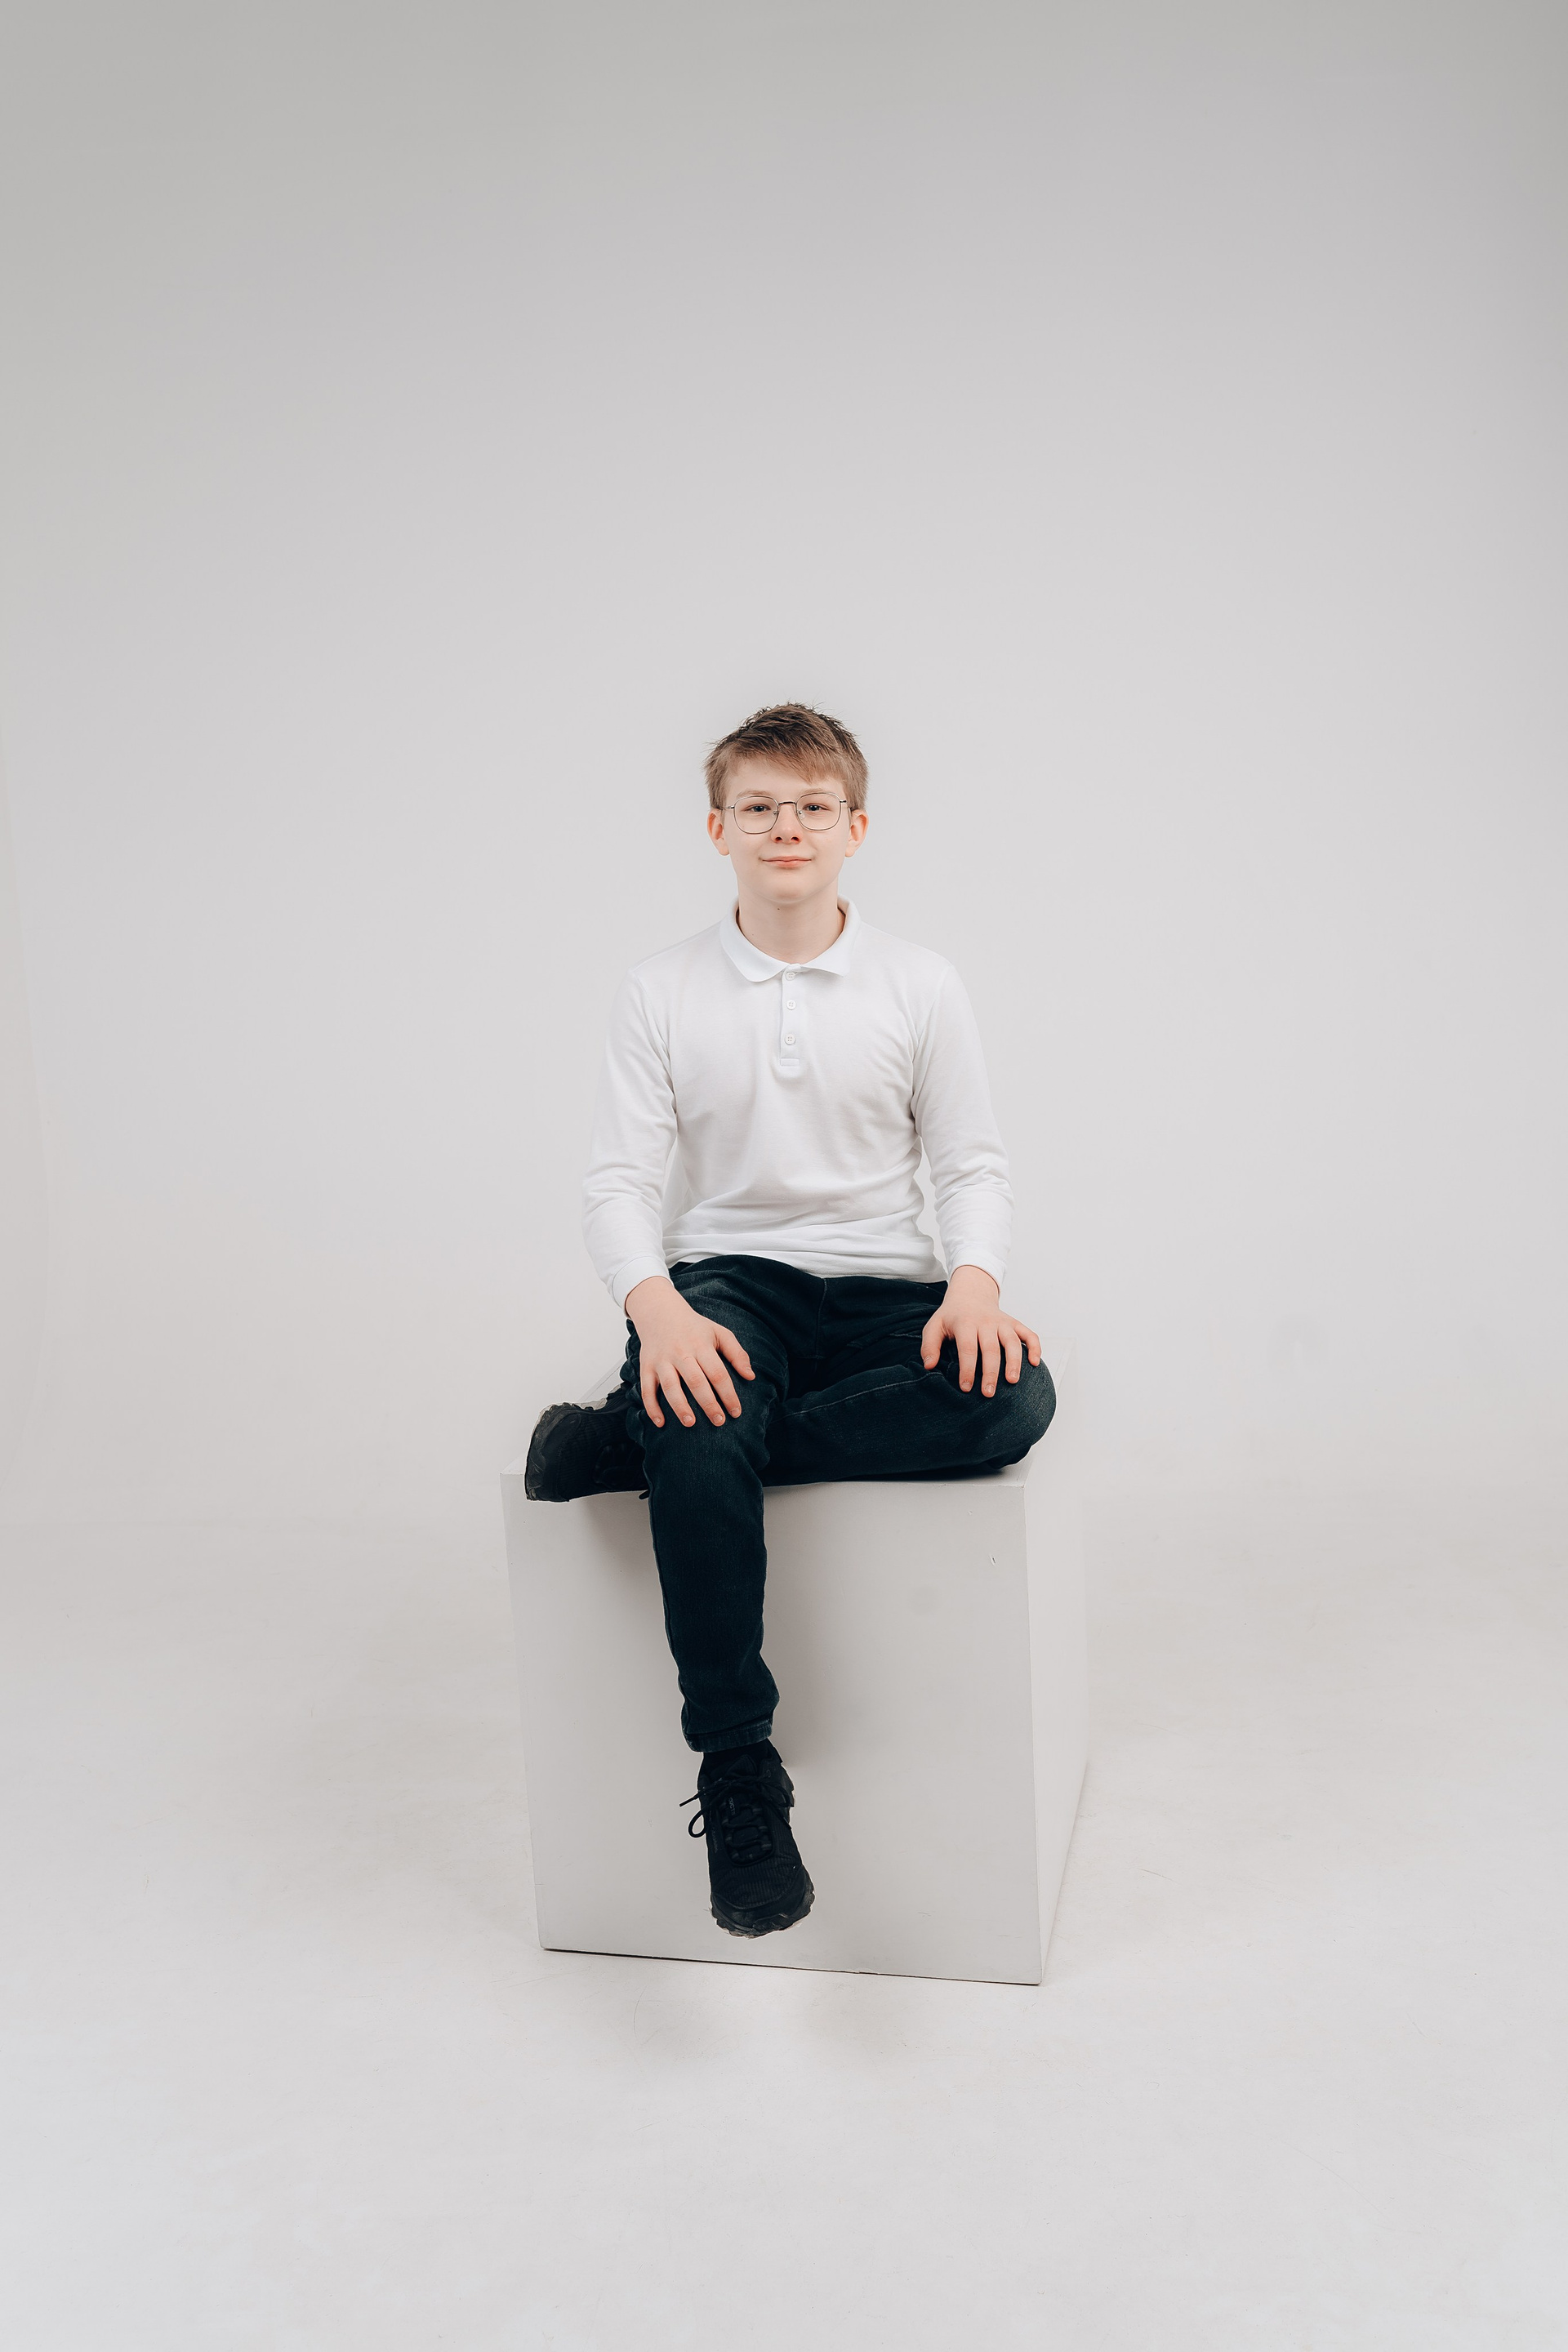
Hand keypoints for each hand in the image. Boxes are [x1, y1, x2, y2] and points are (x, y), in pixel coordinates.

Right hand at [625, 1276, 755, 1429]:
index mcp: (701, 1345)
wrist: (660, 1312)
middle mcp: (680, 1353)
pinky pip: (646, 1389)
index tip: (736, 1411)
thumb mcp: (719, 1333)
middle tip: (719, 1421)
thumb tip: (751, 1376)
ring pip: (670, 1386)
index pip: (717, 1373)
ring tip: (690, 1423)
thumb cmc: (694, 1327)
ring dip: (680, 1406)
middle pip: (696, 1382)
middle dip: (708, 1404)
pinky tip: (660, 1422)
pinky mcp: (646, 1366)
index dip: (728, 1394)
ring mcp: (662, 1360)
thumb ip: (737, 1353)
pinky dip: (651, 1407)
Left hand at [920, 1265, 1040, 1397]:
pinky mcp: (1014, 1324)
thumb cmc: (952, 1316)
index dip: (967, 1369)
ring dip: (1014, 1362)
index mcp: (965, 1323)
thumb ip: (929, 1345)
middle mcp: (986, 1322)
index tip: (966, 1387)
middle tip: (988, 1393)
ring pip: (1012, 1342)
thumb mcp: (934, 1326)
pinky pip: (1029, 1334)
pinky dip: (1035, 1347)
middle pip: (991, 1348)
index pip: (967, 1348)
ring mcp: (1003, 1323)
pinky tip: (1035, 1363)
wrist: (971, 1294)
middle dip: (991, 1372)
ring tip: (1013, 1381)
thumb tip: (929, 1366)